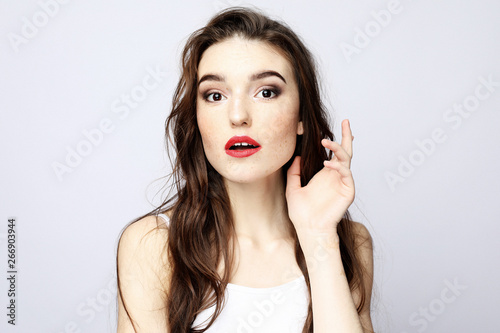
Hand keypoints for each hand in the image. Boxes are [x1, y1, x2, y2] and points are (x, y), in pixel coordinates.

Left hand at [286, 119, 354, 235]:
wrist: (308, 228)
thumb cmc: (301, 212)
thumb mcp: (293, 187)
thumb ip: (294, 171)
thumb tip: (296, 156)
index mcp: (325, 174)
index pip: (333, 153)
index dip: (335, 140)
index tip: (333, 127)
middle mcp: (336, 176)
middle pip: (345, 151)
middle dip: (347, 136)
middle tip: (346, 122)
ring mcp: (343, 182)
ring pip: (346, 159)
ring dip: (338, 148)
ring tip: (326, 142)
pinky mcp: (348, 190)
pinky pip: (346, 173)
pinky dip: (338, 166)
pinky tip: (328, 163)